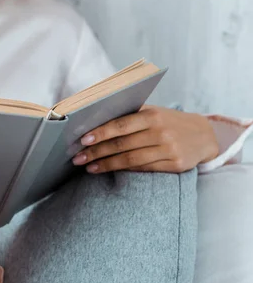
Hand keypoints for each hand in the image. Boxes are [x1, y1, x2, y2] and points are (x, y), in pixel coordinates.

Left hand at [72, 105, 219, 172]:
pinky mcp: (174, 165)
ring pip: (130, 160)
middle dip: (97, 152)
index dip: (100, 133)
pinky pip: (143, 169)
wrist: (204, 135)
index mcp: (152, 116)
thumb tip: (95, 121)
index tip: (83, 140)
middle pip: (122, 145)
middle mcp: (160, 133)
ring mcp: (168, 150)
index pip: (121, 125)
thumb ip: (129, 115)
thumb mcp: (153, 112)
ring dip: (106, 165)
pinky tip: (109, 170)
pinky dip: (124, 170)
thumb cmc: (169, 121)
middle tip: (78, 158)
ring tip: (89, 167)